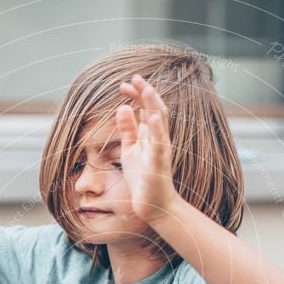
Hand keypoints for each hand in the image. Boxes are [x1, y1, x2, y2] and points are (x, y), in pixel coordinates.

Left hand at [116, 74, 178, 224]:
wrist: (155, 205)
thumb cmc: (144, 178)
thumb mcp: (131, 150)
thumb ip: (128, 130)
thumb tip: (122, 108)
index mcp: (151, 135)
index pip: (145, 108)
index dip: (137, 94)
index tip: (125, 84)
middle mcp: (158, 139)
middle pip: (154, 109)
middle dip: (145, 93)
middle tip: (135, 77)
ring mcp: (160, 150)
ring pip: (160, 123)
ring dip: (153, 106)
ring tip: (147, 90)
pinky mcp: (159, 164)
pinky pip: (159, 145)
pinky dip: (157, 130)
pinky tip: (152, 118)